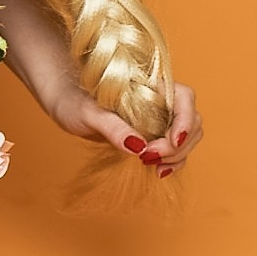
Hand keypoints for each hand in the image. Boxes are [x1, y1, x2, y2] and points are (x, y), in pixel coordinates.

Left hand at [44, 81, 202, 176]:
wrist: (64, 103)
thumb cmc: (73, 100)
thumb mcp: (88, 114)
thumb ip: (112, 127)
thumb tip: (137, 146)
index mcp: (150, 84)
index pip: (184, 97)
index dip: (186, 119)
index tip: (173, 142)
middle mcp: (160, 99)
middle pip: (191, 120)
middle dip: (179, 144)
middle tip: (149, 157)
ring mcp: (159, 117)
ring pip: (187, 136)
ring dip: (178, 155)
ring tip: (152, 165)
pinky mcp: (154, 134)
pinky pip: (175, 149)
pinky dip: (173, 161)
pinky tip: (157, 171)